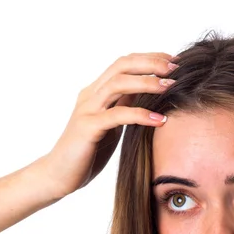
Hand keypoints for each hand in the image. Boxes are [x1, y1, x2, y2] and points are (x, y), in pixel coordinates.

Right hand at [37, 52, 178, 198]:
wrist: (58, 175)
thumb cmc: (87, 152)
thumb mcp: (111, 125)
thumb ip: (124, 107)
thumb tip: (148, 94)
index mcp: (96, 92)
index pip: (123, 63)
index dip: (149, 58)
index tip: (173, 61)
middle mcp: (90, 96)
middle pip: (121, 66)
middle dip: (151, 63)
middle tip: (175, 67)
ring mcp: (87, 110)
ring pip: (118, 84)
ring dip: (147, 82)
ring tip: (170, 87)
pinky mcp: (88, 128)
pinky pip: (117, 115)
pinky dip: (141, 115)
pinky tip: (161, 120)